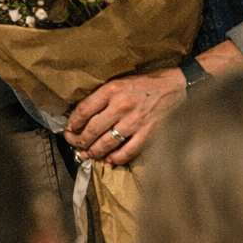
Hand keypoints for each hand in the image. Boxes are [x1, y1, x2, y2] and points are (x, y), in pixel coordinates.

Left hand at [64, 69, 186, 165]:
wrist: (172, 87)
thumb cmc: (142, 85)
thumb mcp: (117, 83)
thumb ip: (101, 98)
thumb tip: (82, 116)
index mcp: (112, 90)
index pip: (84, 110)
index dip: (73, 123)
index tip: (69, 129)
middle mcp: (122, 105)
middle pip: (93, 128)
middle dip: (79, 140)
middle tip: (74, 145)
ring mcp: (135, 121)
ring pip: (107, 142)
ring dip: (94, 151)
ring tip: (86, 154)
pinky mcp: (148, 132)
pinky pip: (128, 150)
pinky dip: (116, 158)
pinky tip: (109, 160)